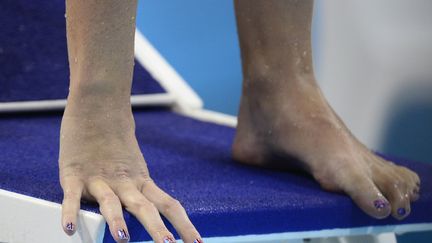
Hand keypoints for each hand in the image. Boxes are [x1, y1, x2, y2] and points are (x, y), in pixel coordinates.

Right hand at [58, 104, 201, 242]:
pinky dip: (70, 212)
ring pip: (111, 203)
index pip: (169, 205)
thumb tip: (149, 207)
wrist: (99, 105)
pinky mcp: (74, 175)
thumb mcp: (134, 165)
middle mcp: (124, 183)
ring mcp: (99, 179)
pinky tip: (69, 229)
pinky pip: (72, 196)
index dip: (184, 224)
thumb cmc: (116, 138)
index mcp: (141, 181)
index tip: (197, 242)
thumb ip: (139, 187)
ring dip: (117, 222)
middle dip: (157, 230)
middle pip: (145, 208)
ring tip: (123, 240)